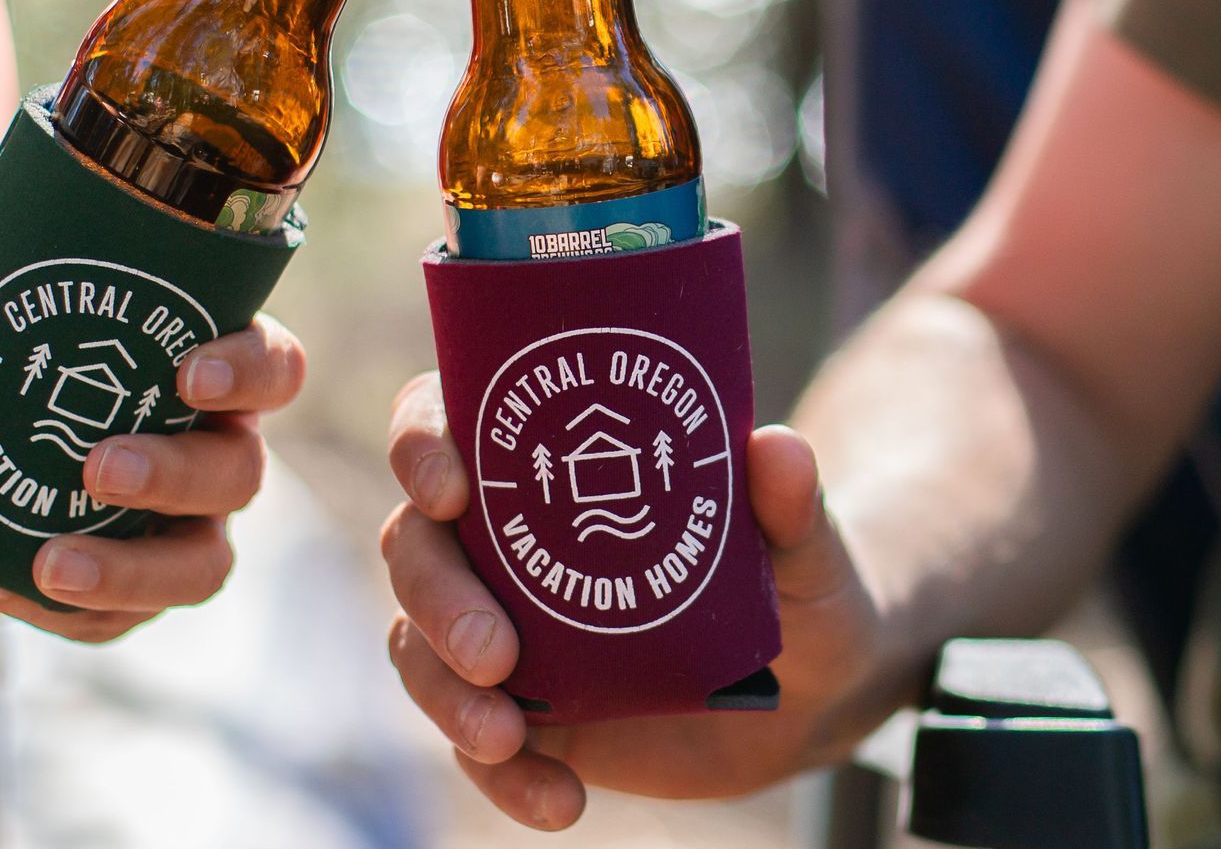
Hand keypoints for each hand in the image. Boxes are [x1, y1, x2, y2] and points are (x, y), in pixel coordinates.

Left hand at [0, 237, 305, 641]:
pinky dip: (69, 612)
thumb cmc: (38, 368)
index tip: (188, 374)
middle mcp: (220, 454)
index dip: (249, 372)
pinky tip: (7, 588)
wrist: (6, 458)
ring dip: (131, 568)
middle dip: (175, 474)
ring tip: (51, 562)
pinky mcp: (142, 596)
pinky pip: (124, 619)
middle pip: (239, 472)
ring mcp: (191, 532)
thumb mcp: (2, 321)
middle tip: (99, 467)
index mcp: (212, 374)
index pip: (276, 367)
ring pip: (202, 566)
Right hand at [382, 373, 895, 829]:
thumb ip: (792, 507)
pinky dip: (501, 777)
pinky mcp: (519, 710)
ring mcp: (502, 625)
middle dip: (436, 596)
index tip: (452, 489)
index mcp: (547, 461)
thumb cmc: (795, 585)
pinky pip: (473, 743)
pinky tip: (559, 800)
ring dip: (443, 692)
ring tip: (507, 737)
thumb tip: (780, 449)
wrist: (806, 690)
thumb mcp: (805, 549)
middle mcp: (503, 536)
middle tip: (494, 651)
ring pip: (418, 644)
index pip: (448, 421)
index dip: (422, 443)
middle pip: (415, 544)